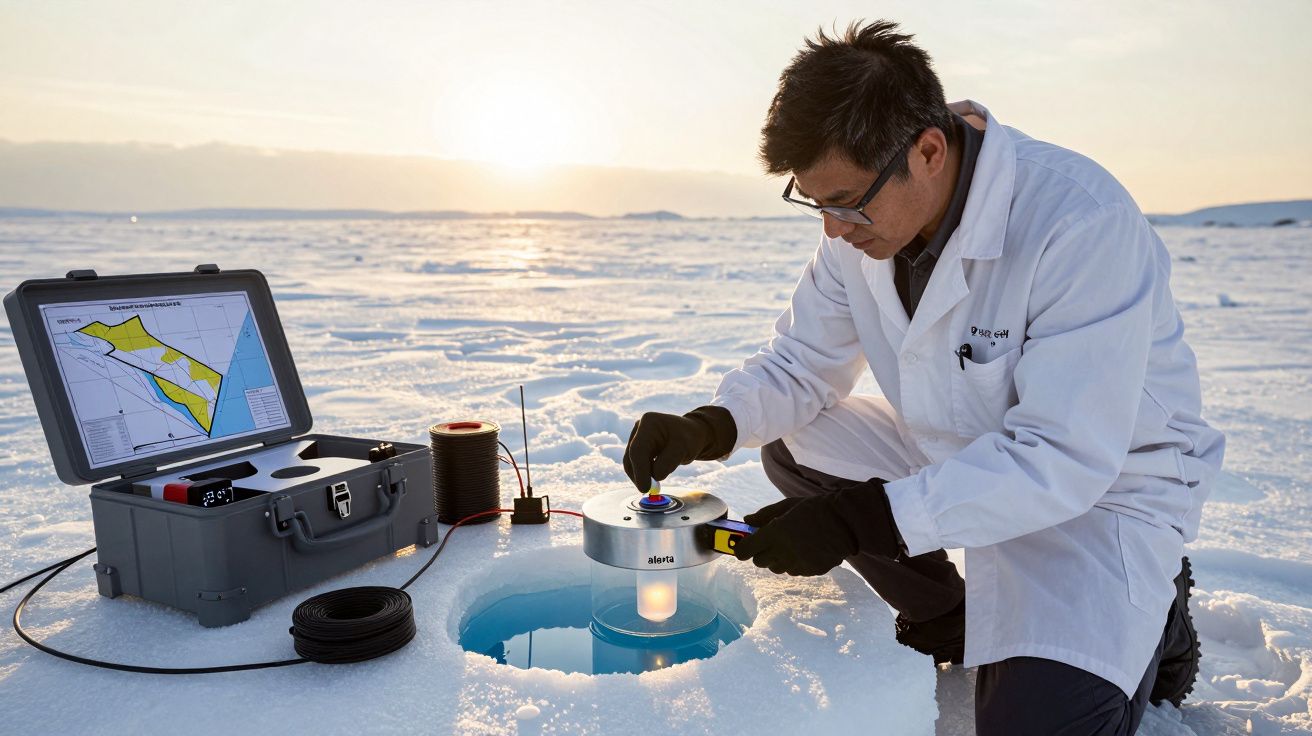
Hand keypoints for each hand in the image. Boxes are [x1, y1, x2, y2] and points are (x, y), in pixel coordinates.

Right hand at [622, 407, 734, 491]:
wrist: (692, 435)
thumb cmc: (689, 438)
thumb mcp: (684, 449)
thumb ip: (669, 462)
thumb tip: (655, 476)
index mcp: (649, 423)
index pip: (638, 450)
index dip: (639, 471)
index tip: (645, 488)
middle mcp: (639, 428)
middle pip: (631, 457)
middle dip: (639, 476)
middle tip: (650, 491)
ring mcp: (637, 437)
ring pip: (631, 462)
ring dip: (641, 476)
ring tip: (656, 484)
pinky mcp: (639, 447)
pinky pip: (636, 464)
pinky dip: (644, 474)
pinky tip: (655, 478)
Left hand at [734, 481, 901, 575]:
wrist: (846, 523)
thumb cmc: (815, 509)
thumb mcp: (787, 506)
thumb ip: (764, 515)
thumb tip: (747, 521)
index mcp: (775, 533)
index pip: (746, 550)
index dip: (742, 549)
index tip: (743, 545)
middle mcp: (784, 552)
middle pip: (759, 562)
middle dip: (760, 552)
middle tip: (768, 542)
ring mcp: (797, 564)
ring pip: (776, 568)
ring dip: (777, 559)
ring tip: (789, 544)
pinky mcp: (810, 571)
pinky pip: (794, 571)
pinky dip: (793, 563)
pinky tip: (804, 550)